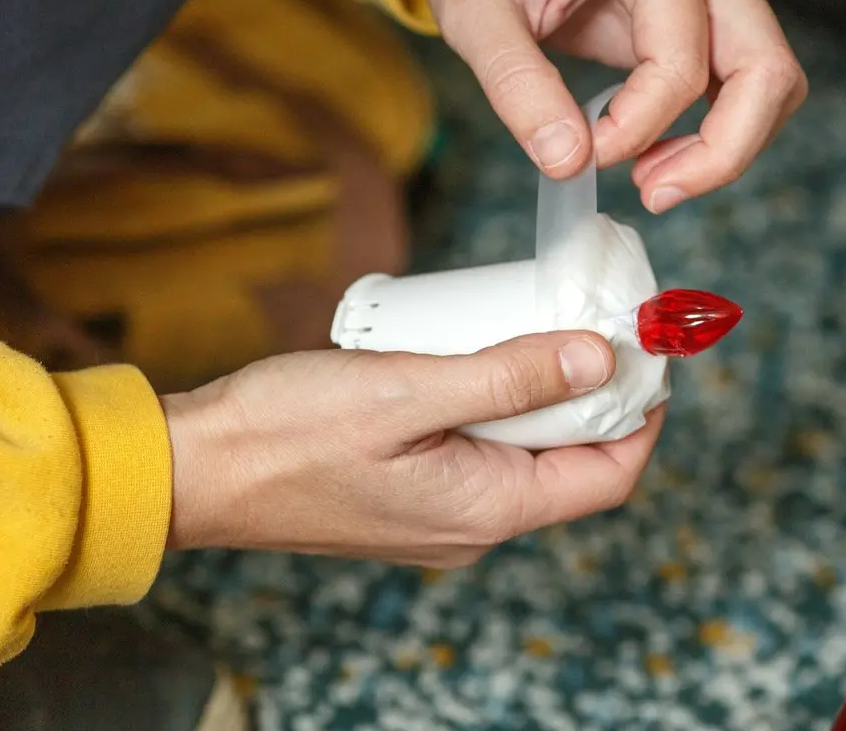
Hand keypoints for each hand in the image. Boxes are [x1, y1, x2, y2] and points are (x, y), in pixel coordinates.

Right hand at [161, 331, 663, 565]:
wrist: (197, 468)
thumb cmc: (287, 432)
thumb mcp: (408, 389)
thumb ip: (508, 376)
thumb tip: (599, 357)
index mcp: (487, 510)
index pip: (607, 475)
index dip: (643, 414)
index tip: (648, 350)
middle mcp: (473, 525)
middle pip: (572, 462)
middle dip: (593, 393)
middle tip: (592, 319)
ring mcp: (441, 514)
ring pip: (525, 453)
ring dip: (540, 392)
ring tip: (534, 323)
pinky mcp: (412, 493)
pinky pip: (480, 450)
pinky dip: (494, 402)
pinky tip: (476, 351)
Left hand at [367, 0, 807, 212]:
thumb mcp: (473, 14)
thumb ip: (519, 88)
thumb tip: (568, 162)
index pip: (682, 63)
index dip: (637, 129)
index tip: (578, 153)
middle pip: (766, 71)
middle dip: (720, 151)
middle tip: (651, 194)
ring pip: (772, 83)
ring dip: (727, 146)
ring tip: (651, 180)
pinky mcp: (706, 16)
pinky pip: (743, 85)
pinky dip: (717, 132)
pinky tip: (654, 154)